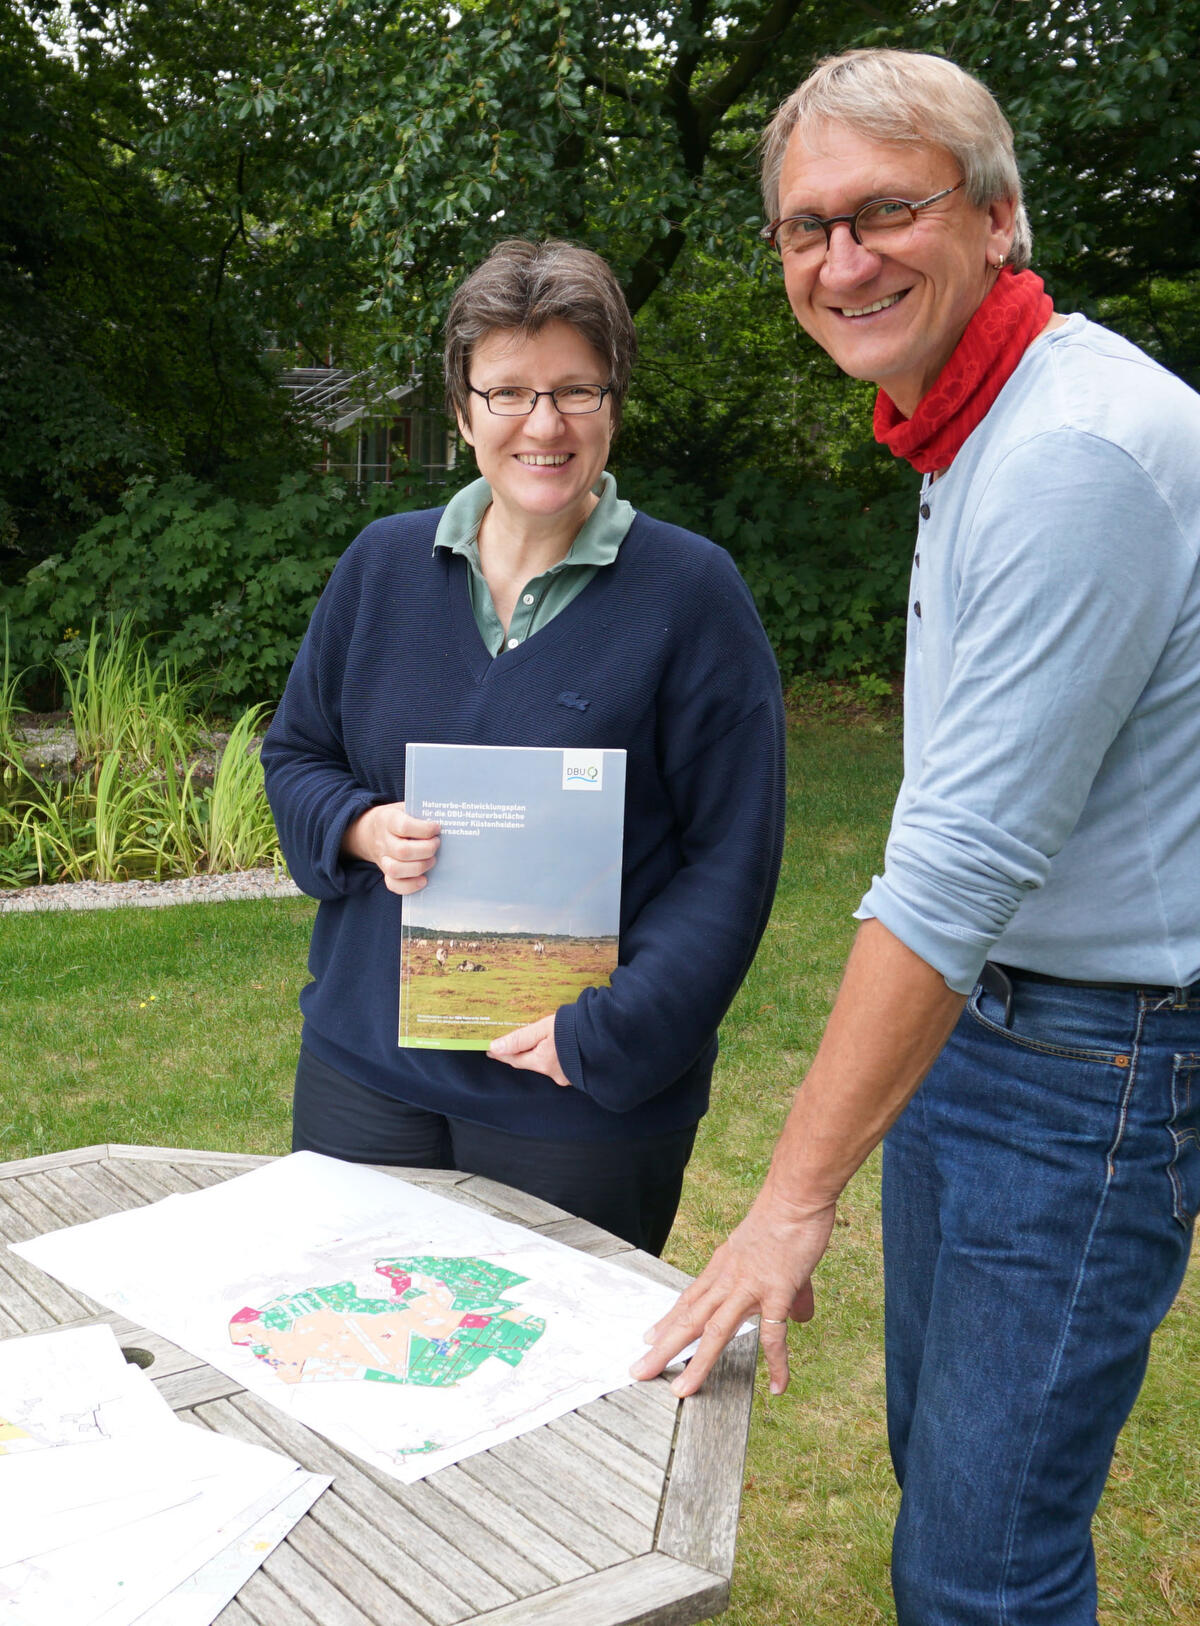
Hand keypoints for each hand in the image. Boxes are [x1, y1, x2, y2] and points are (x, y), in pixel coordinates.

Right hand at [342, 802, 439, 894]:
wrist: (372, 831)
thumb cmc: (398, 818)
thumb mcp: (405, 807)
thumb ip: (421, 811)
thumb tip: (445, 818)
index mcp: (388, 820)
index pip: (404, 826)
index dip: (424, 829)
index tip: (437, 828)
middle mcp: (383, 840)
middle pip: (403, 851)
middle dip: (426, 850)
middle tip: (437, 844)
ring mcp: (383, 858)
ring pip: (396, 870)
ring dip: (420, 867)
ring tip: (432, 860)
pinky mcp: (385, 873)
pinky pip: (393, 885)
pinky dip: (410, 886)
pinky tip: (424, 880)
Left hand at [488, 1014, 570, 1087]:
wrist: (606, 1034)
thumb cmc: (575, 1028)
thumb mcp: (543, 1028)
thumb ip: (519, 1038)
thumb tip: (495, 1047)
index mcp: (542, 1062)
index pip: (514, 1059)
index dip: (501, 1053)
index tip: (490, 1049)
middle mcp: (552, 1072)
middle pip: (530, 1062)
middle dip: (519, 1055)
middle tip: (508, 1045)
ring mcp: (566, 1075)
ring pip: (545, 1064)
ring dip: (539, 1055)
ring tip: (535, 1044)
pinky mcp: (578, 1073)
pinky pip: (560, 1065)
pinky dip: (555, 1057)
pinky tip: (558, 1049)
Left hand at [630, 1184, 834, 1397]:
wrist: (795, 1196)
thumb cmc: (784, 1217)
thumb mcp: (769, 1253)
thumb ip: (783, 1290)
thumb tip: (798, 1318)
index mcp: (721, 1266)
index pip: (688, 1299)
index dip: (668, 1321)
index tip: (650, 1338)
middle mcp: (727, 1279)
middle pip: (689, 1319)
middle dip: (663, 1348)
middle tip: (639, 1370)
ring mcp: (749, 1287)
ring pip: (715, 1332)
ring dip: (698, 1363)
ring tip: (682, 1390)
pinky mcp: (776, 1293)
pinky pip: (773, 1336)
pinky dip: (776, 1364)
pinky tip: (778, 1388)